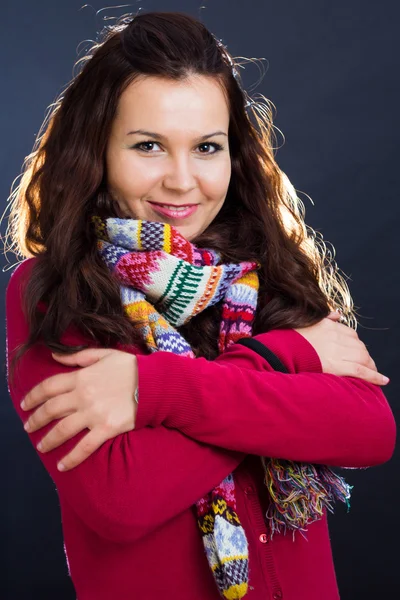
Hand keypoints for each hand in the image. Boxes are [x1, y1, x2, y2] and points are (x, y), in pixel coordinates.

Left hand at [20, 348, 137, 470]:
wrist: (155, 384)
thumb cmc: (131, 367)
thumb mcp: (104, 354)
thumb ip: (78, 356)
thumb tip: (54, 356)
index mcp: (81, 377)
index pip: (49, 387)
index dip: (33, 396)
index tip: (24, 404)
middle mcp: (83, 396)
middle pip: (51, 410)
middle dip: (36, 419)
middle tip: (28, 427)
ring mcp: (93, 414)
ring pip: (63, 430)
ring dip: (48, 440)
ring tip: (40, 447)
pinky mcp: (106, 429)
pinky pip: (84, 447)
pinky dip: (71, 458)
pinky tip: (62, 465)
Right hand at [295, 311, 388, 385]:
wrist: (279, 351)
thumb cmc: (287, 339)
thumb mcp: (305, 322)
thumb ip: (324, 318)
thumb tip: (337, 314)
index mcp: (329, 326)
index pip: (351, 334)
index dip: (356, 344)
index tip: (357, 351)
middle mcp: (336, 337)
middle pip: (359, 346)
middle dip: (365, 355)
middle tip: (368, 364)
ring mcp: (337, 351)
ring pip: (362, 357)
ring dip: (371, 366)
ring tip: (374, 373)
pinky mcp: (337, 366)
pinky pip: (361, 371)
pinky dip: (374, 376)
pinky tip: (382, 381)